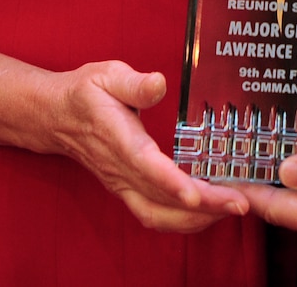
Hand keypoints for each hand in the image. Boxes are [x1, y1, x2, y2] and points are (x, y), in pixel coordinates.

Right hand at [46, 60, 249, 232]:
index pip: (145, 164)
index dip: (170, 182)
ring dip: (197, 218)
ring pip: (159, 214)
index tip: (196, 194)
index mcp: (117, 136)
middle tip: (239, 202)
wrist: (56, 116)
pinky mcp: (127, 191)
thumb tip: (158, 83)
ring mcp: (122, 184)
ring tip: (232, 208)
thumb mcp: (107, 74)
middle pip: (161, 196)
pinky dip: (183, 221)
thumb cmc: (85, 92)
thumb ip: (133, 83)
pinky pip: (154, 216)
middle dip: (203, 204)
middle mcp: (120, 168)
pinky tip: (209, 213)